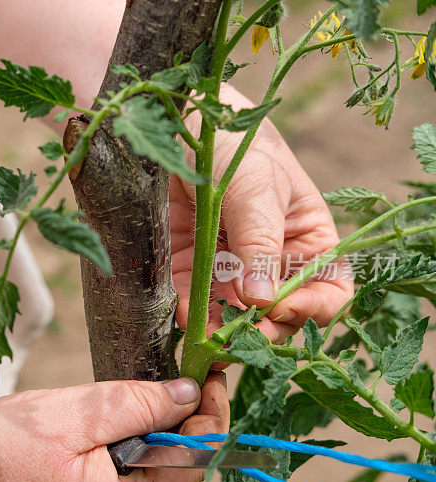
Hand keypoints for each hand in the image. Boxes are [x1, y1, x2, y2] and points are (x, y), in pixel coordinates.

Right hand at [0, 373, 227, 481]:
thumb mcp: (73, 414)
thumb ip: (138, 404)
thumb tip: (190, 392)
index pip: (195, 461)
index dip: (211, 412)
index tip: (211, 369)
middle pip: (182, 477)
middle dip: (190, 425)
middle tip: (185, 376)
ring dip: (164, 439)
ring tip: (156, 397)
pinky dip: (138, 455)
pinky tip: (122, 429)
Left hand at [171, 85, 353, 341]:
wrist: (174, 120)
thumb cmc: (232, 140)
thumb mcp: (254, 186)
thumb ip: (260, 241)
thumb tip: (263, 299)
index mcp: (306, 238)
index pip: (327, 289)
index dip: (312, 308)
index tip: (281, 308)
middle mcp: (270, 260)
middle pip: (278, 314)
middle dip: (263, 329)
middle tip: (241, 336)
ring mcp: (228, 267)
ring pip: (235, 318)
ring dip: (225, 334)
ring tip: (212, 342)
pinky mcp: (188, 267)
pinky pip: (194, 305)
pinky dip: (192, 319)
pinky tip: (186, 321)